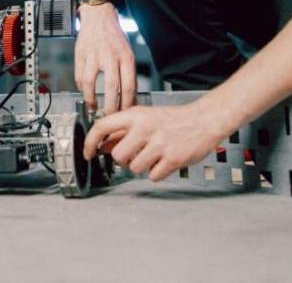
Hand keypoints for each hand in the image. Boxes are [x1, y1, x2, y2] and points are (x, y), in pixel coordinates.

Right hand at [74, 3, 135, 113]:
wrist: (98, 16)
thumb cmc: (115, 36)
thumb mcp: (128, 53)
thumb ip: (128, 74)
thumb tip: (129, 98)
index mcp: (126, 57)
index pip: (129, 87)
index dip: (127, 104)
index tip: (125, 114)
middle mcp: (110, 56)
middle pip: (112, 88)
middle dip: (110, 107)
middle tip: (109, 116)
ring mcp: (93, 55)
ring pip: (90, 83)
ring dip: (91, 100)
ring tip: (93, 108)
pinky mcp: (80, 54)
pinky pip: (79, 76)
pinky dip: (81, 88)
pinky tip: (85, 94)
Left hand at [82, 102, 227, 181]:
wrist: (204, 120)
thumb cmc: (173, 119)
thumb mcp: (145, 117)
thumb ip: (123, 131)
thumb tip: (101, 146)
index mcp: (136, 115)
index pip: (102, 126)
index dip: (90, 142)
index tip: (88, 153)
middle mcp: (145, 128)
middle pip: (118, 155)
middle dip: (124, 160)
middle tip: (135, 154)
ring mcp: (159, 144)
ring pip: (134, 168)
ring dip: (142, 167)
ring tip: (153, 156)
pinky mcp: (172, 159)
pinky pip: (152, 176)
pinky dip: (157, 173)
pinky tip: (164, 161)